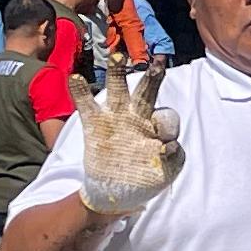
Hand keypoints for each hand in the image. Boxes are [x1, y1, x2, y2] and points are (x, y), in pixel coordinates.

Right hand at [75, 63, 187, 218]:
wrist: (116, 194)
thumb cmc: (145, 178)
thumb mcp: (166, 172)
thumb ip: (174, 158)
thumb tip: (171, 145)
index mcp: (158, 128)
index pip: (167, 117)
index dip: (167, 125)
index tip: (165, 141)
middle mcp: (138, 117)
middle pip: (147, 91)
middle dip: (153, 76)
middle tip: (158, 61)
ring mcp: (116, 118)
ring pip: (118, 89)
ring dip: (117, 72)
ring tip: (117, 57)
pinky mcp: (95, 124)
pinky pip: (86, 105)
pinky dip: (80, 91)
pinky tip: (76, 78)